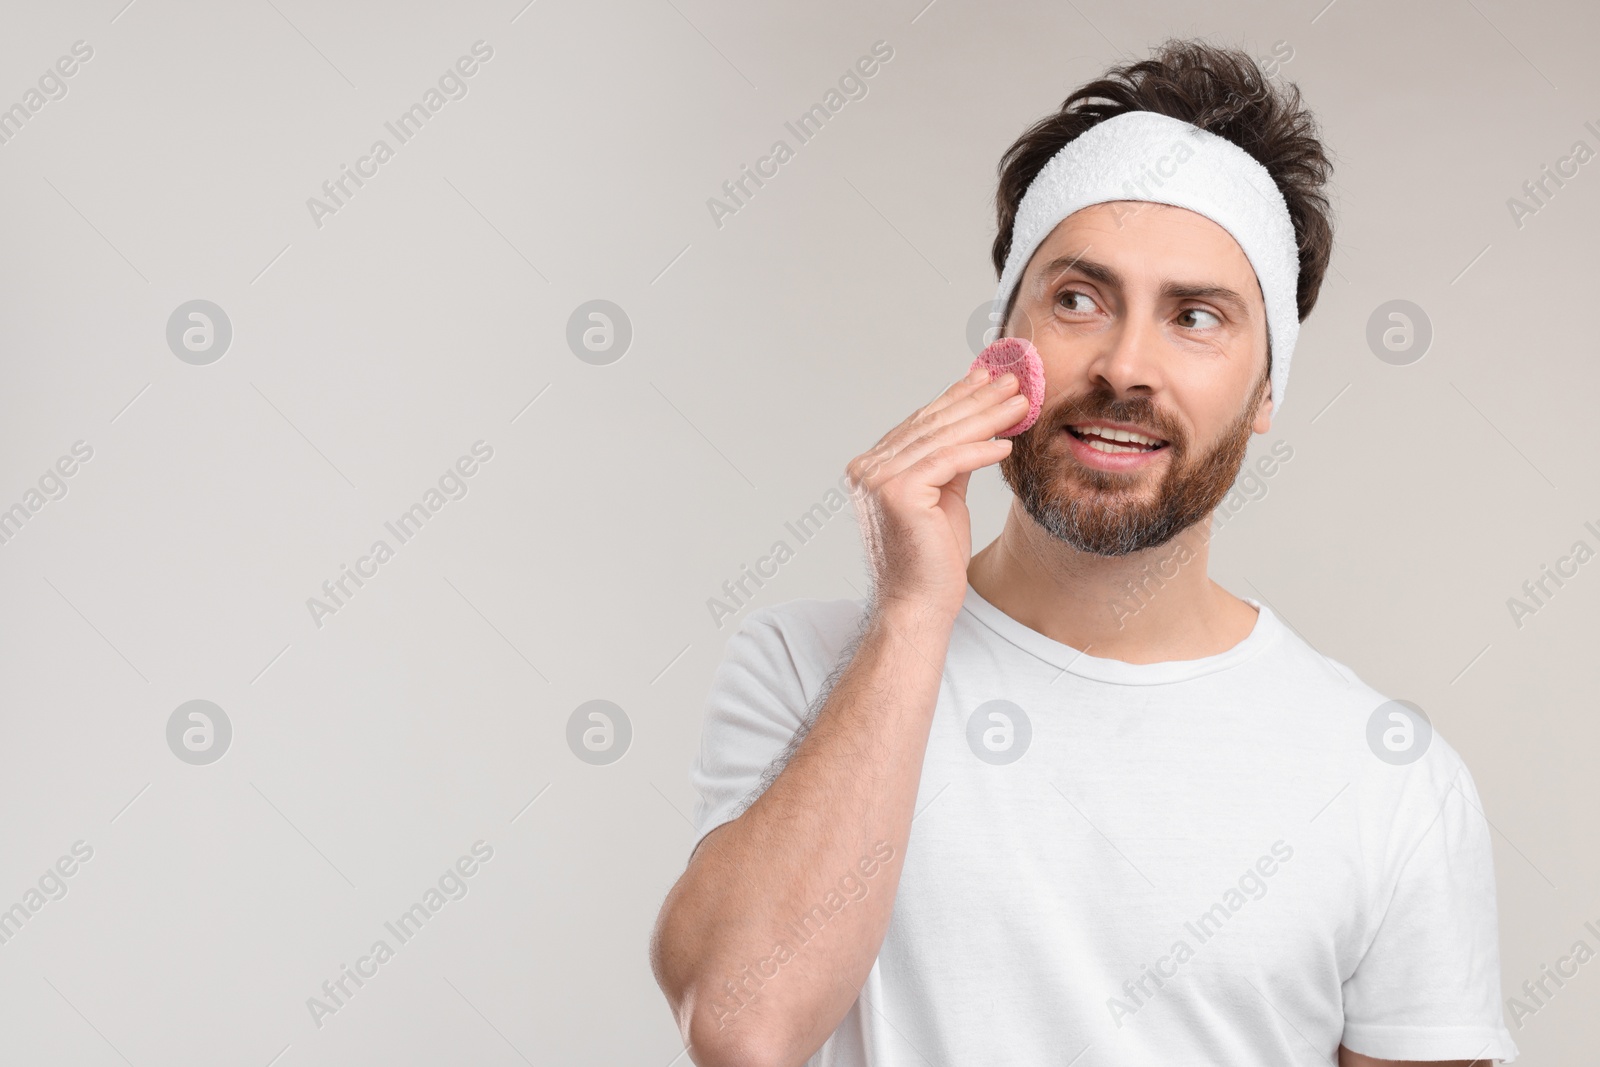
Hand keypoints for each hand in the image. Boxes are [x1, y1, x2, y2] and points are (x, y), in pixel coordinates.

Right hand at [845, 364, 1028, 622]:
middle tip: (1013, 380)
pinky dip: (980, 449)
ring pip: (943, 438)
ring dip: (987, 417)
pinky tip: (1006, 442)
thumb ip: (950, 462)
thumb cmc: (932, 559)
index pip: (921, 424)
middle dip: (977, 400)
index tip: (987, 378)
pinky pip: (949, 461)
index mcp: (871, 467)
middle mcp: (867, 468)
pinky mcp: (897, 492)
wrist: (918, 606)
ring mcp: (877, 479)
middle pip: (932, 425)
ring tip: (1020, 402)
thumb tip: (978, 423)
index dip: (957, 398)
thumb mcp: (944, 497)